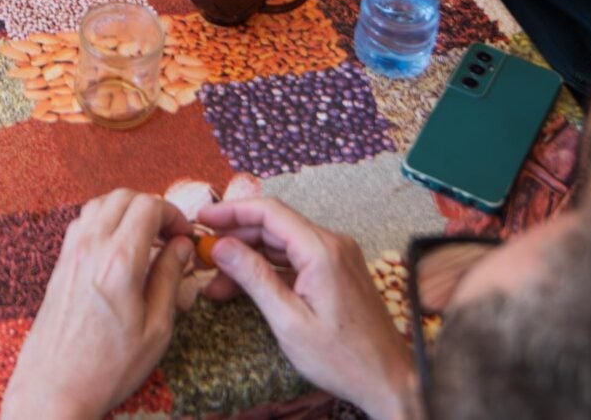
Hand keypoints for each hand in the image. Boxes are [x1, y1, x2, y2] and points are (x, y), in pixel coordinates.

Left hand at [2, 192, 191, 419]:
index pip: (149, 206)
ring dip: (126, 211)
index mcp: (120, 260)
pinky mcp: (59, 264)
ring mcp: (71, 253)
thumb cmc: (108, 367)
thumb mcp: (156, 329)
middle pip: (124, 196)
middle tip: (169, 235)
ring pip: (100, 204)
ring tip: (146, 240)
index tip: (184, 235)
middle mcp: (91, 247)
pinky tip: (118, 250)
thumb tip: (181, 246)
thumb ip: (170, 278)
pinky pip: (83, 223)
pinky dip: (105, 222)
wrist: (54, 387)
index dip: (174, 214)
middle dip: (152, 208)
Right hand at [193, 198, 417, 419]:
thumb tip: (221, 246)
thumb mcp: (289, 321)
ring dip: (250, 258)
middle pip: (274, 226)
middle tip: (202, 258)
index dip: (231, 211)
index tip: (201, 219)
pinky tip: (247, 287)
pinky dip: (270, 269)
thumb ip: (254, 277)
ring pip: (283, 244)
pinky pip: (297, 258)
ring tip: (217, 283)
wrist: (388, 379)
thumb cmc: (342, 358)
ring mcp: (338, 257)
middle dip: (235, 240)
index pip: (269, 212)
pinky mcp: (339, 271)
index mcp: (322, 250)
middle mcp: (333, 244)